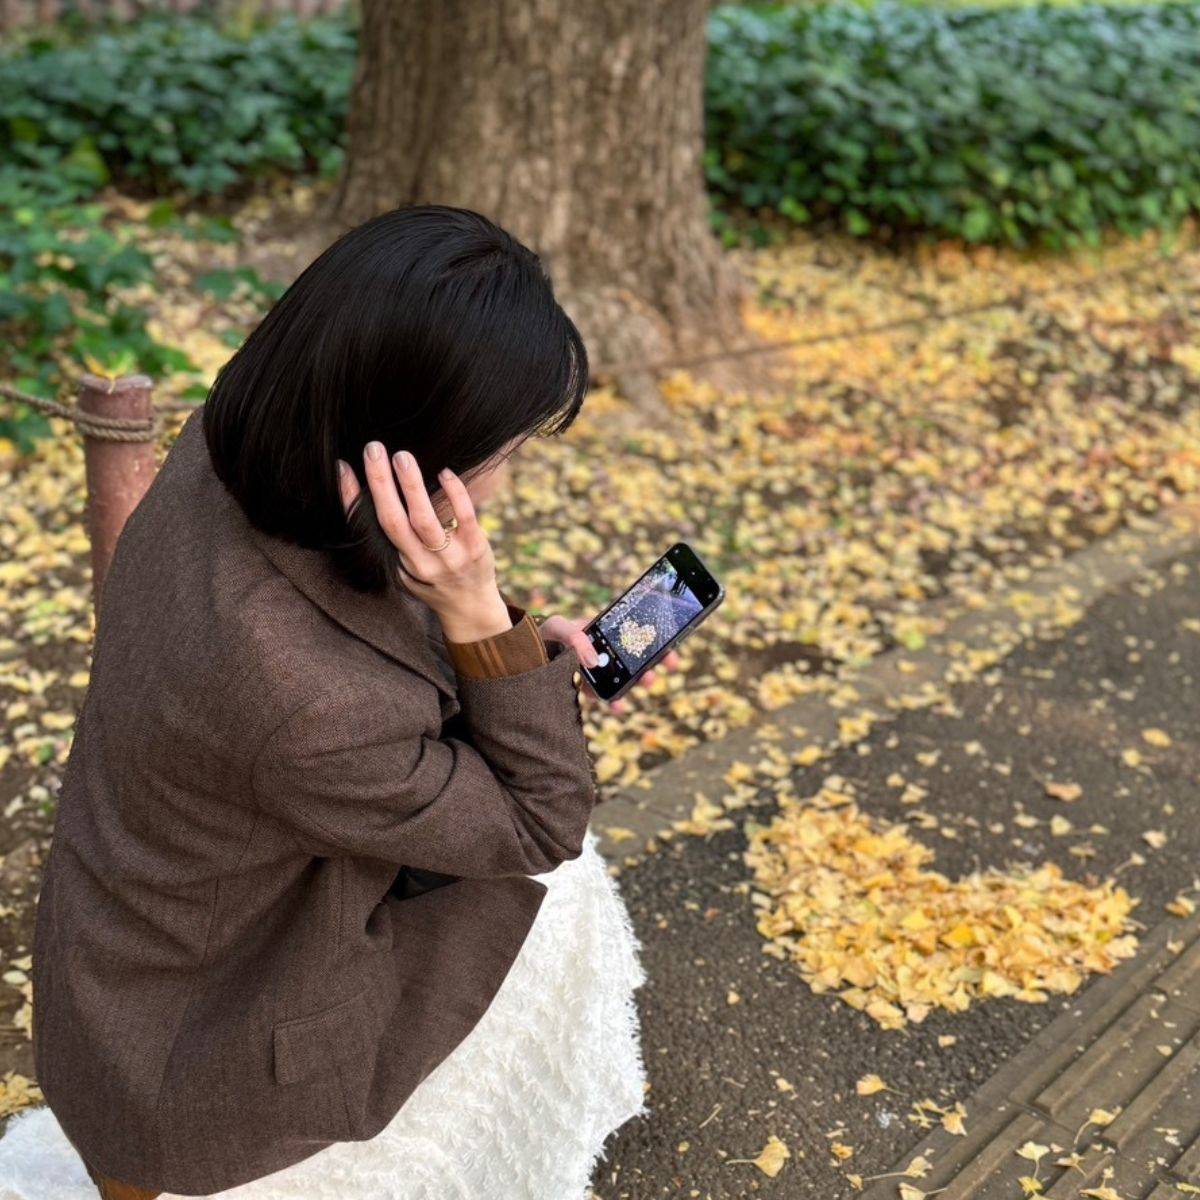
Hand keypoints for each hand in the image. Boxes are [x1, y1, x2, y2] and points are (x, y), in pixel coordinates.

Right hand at [337, 443, 510, 642]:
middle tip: (373, 449)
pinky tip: (445, 472)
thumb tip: (373, 488)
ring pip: (424, 520)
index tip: (342, 466)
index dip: (352, 498)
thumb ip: (394, 536)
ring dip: (412, 486)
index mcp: (396, 563)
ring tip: (402, 456)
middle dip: (380, 484)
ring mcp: (449, 558)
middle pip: (393, 521)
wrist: (471, 607)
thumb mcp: (405, 566)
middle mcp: (419, 563)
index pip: (368, 528)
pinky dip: (454, 493)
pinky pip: (464, 517)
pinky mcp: (475, 549)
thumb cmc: (433, 579)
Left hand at [538, 616, 681, 713]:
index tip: (670, 648)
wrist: (518, 659)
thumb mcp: (556, 627)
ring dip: (638, 681)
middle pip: (634, 655)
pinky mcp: (586, 688)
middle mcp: (601, 651)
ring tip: (645, 683)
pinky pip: (606, 696)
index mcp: (599, 631)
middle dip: (652, 661)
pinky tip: (619, 706)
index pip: (632, 632)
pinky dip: (616, 701)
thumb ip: (573, 636)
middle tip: (666, 667)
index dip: (654, 639)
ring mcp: (595, 671)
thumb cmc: (539, 637)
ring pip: (624, 676)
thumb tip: (593, 660)